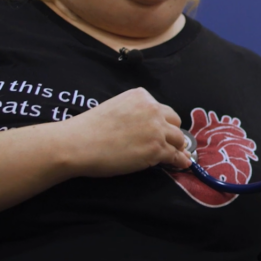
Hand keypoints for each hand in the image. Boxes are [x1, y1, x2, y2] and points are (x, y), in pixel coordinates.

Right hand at [55, 87, 190, 176]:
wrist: (78, 143)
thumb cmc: (89, 128)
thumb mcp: (115, 107)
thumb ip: (133, 113)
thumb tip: (144, 128)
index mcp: (141, 96)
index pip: (161, 109)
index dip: (162, 121)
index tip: (160, 130)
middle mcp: (152, 109)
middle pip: (174, 121)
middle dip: (172, 132)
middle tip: (169, 143)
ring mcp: (156, 129)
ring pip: (178, 138)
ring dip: (177, 147)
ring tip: (178, 155)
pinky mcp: (156, 149)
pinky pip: (175, 155)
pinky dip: (179, 160)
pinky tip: (182, 164)